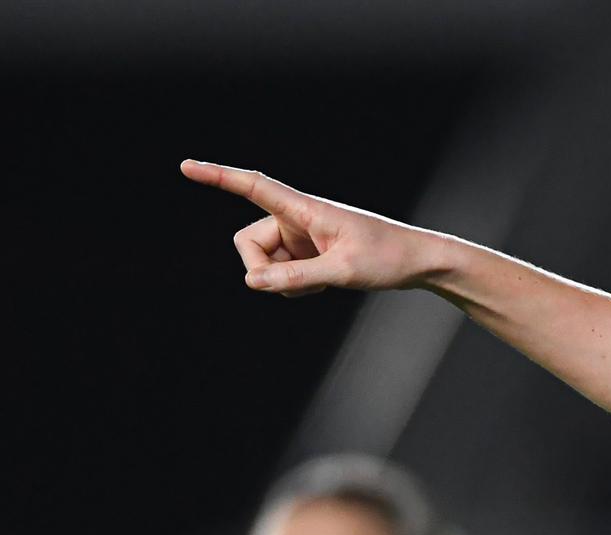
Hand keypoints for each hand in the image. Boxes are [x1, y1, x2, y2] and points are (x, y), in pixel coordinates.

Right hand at [180, 160, 437, 297]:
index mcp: (305, 209)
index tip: (187, 167)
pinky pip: (279, 274)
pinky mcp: (306, 254)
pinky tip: (322, 285)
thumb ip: (296, 278)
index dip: (218, 177)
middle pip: (247, 243)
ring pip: (262, 263)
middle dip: (259, 270)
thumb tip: (252, 282)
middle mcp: (296, 219)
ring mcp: (300, 238)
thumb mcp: (343, 272)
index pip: (254, 186)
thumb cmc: (388, 258)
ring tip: (322, 282)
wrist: (417, 263)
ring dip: (282, 282)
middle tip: (294, 286)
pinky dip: (293, 286)